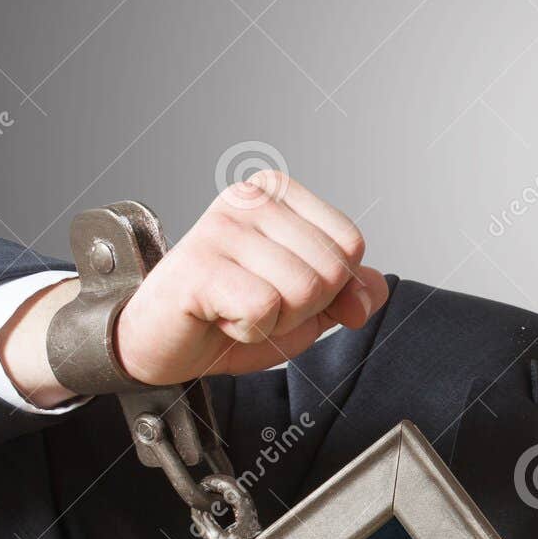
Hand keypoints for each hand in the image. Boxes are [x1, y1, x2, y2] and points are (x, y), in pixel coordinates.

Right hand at [114, 170, 389, 384]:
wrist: (161, 344)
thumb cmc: (225, 317)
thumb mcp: (302, 308)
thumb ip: (346, 294)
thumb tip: (376, 291)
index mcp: (277, 194)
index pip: (350, 244)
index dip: (328, 289)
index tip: (280, 291)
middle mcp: (249, 199)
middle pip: (330, 269)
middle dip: (301, 309)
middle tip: (255, 306)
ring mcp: (222, 228)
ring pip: (302, 291)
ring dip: (274, 323)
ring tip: (236, 312)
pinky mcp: (200, 265)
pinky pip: (264, 309)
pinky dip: (249, 332)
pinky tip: (220, 319)